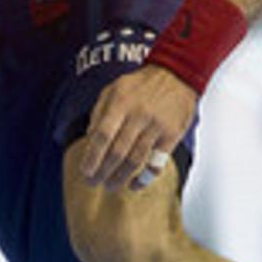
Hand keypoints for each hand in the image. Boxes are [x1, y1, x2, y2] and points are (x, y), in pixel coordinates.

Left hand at [80, 65, 196, 190]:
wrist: (176, 75)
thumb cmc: (140, 85)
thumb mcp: (113, 89)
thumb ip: (99, 112)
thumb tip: (89, 139)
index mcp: (120, 102)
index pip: (103, 135)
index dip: (92, 156)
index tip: (85, 172)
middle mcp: (138, 115)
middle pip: (118, 151)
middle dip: (103, 171)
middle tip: (93, 182)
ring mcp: (156, 126)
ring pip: (136, 160)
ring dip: (121, 177)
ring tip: (110, 186)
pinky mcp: (172, 136)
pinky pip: (156, 163)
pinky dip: (145, 178)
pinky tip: (134, 184)